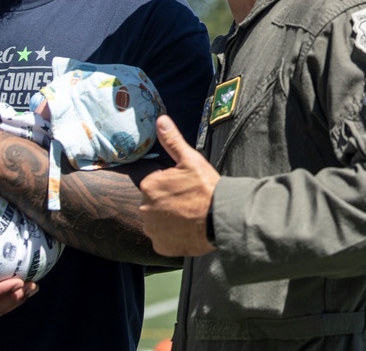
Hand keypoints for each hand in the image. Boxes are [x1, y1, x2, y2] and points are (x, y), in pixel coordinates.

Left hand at [138, 115, 219, 256]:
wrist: (221, 218)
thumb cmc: (206, 187)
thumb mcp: (191, 160)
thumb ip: (172, 141)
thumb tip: (160, 119)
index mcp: (149, 185)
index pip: (155, 185)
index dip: (171, 186)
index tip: (186, 188)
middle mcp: (144, 208)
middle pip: (154, 204)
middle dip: (167, 203)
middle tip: (188, 203)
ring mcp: (152, 230)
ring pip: (157, 222)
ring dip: (168, 220)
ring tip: (188, 218)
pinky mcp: (161, 247)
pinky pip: (162, 240)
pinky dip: (171, 237)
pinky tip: (186, 231)